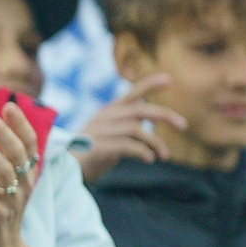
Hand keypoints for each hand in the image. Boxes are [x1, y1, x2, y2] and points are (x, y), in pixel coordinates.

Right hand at [72, 74, 186, 181]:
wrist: (62, 168)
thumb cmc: (87, 153)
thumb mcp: (107, 134)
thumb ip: (123, 125)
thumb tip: (144, 120)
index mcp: (107, 112)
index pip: (131, 94)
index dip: (149, 85)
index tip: (168, 79)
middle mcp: (106, 117)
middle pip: (141, 110)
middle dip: (165, 115)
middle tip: (183, 125)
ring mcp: (102, 131)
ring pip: (138, 130)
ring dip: (156, 142)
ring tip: (164, 156)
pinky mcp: (100, 146)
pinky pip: (129, 146)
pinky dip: (143, 152)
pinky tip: (149, 159)